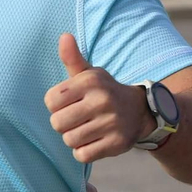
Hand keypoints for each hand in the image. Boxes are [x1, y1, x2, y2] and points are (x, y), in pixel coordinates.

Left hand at [44, 34, 153, 163]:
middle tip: (77, 119)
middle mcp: (102, 100)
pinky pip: (82, 155)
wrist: (141, 111)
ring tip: (87, 129)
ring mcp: (112, 123)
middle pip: (57, 123)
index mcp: (90, 81)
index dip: (55, 106)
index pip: (50, 101)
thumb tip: (64, 36)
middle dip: (63, 124)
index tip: (68, 103)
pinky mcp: (118, 143)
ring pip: (69, 140)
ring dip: (74, 138)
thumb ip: (72, 58)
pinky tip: (94, 141)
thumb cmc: (104, 91)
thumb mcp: (89, 74)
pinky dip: (84, 151)